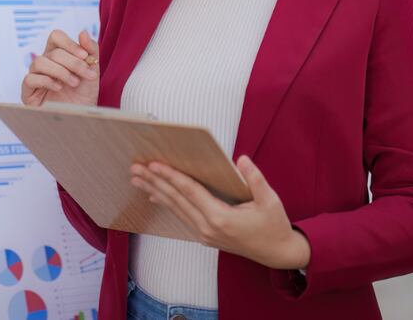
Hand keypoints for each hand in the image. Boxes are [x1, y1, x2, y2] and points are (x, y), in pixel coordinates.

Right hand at [21, 29, 99, 106]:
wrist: (81, 116)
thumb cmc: (84, 94)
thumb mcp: (93, 70)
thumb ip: (91, 50)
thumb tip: (83, 32)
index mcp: (58, 54)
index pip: (56, 37)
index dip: (69, 43)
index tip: (85, 56)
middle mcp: (45, 62)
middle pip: (53, 52)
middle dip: (73, 63)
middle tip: (86, 75)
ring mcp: (35, 76)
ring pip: (39, 61)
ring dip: (61, 71)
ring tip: (74, 83)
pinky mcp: (28, 91)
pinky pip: (30, 78)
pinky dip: (46, 81)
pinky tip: (59, 88)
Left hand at [129, 155, 310, 270]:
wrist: (278, 253)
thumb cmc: (274, 225)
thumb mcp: (270, 201)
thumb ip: (255, 179)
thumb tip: (241, 159)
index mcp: (221, 218)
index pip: (190, 192)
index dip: (171, 176)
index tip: (154, 164)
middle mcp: (207, 227)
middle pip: (176, 200)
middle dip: (154, 182)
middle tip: (135, 168)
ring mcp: (204, 234)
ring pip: (175, 209)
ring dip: (155, 191)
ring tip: (137, 179)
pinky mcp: (205, 236)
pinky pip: (181, 216)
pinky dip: (167, 203)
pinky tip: (155, 195)